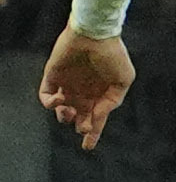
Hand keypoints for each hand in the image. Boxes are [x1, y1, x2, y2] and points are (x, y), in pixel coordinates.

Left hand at [37, 28, 127, 147]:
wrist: (94, 34)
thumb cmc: (113, 54)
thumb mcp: (124, 79)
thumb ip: (113, 100)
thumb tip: (98, 115)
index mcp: (101, 93)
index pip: (96, 118)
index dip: (93, 134)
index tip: (87, 147)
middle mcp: (84, 91)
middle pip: (78, 117)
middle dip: (80, 126)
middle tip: (83, 126)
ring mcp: (68, 85)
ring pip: (61, 111)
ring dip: (63, 116)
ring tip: (68, 111)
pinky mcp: (52, 77)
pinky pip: (45, 97)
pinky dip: (50, 103)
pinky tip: (58, 100)